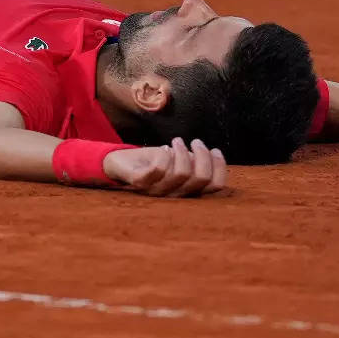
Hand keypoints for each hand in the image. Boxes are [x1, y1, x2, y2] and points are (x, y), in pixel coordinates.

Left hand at [103, 137, 227, 196]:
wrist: (118, 163)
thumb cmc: (152, 162)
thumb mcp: (178, 161)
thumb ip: (195, 163)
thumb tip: (215, 156)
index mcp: (187, 191)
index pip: (215, 186)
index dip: (219, 167)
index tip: (215, 150)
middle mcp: (174, 195)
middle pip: (200, 178)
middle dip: (202, 156)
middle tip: (196, 142)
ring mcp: (157, 191)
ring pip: (181, 173)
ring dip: (182, 152)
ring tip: (176, 142)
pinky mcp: (140, 183)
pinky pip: (158, 170)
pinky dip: (164, 156)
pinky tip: (164, 148)